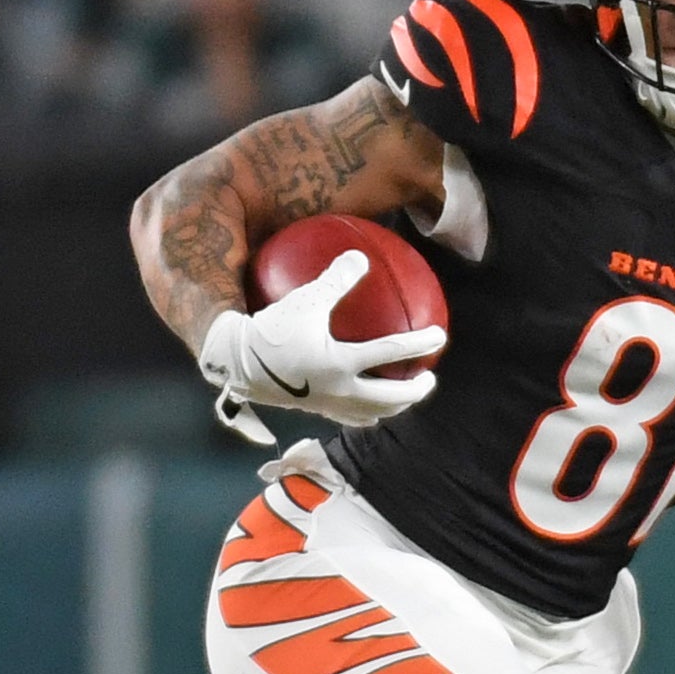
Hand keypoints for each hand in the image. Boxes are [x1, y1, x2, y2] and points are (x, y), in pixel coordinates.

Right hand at [198, 247, 442, 444]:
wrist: (234, 362)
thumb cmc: (269, 328)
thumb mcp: (304, 298)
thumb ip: (334, 279)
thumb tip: (360, 256)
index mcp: (340, 364)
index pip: (390, 352)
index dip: (419, 344)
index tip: (440, 335)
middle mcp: (338, 390)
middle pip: (389, 398)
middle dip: (414, 391)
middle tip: (429, 378)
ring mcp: (326, 405)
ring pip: (370, 414)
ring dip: (392, 407)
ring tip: (403, 396)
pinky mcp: (313, 411)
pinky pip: (347, 417)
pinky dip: (363, 411)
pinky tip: (363, 402)